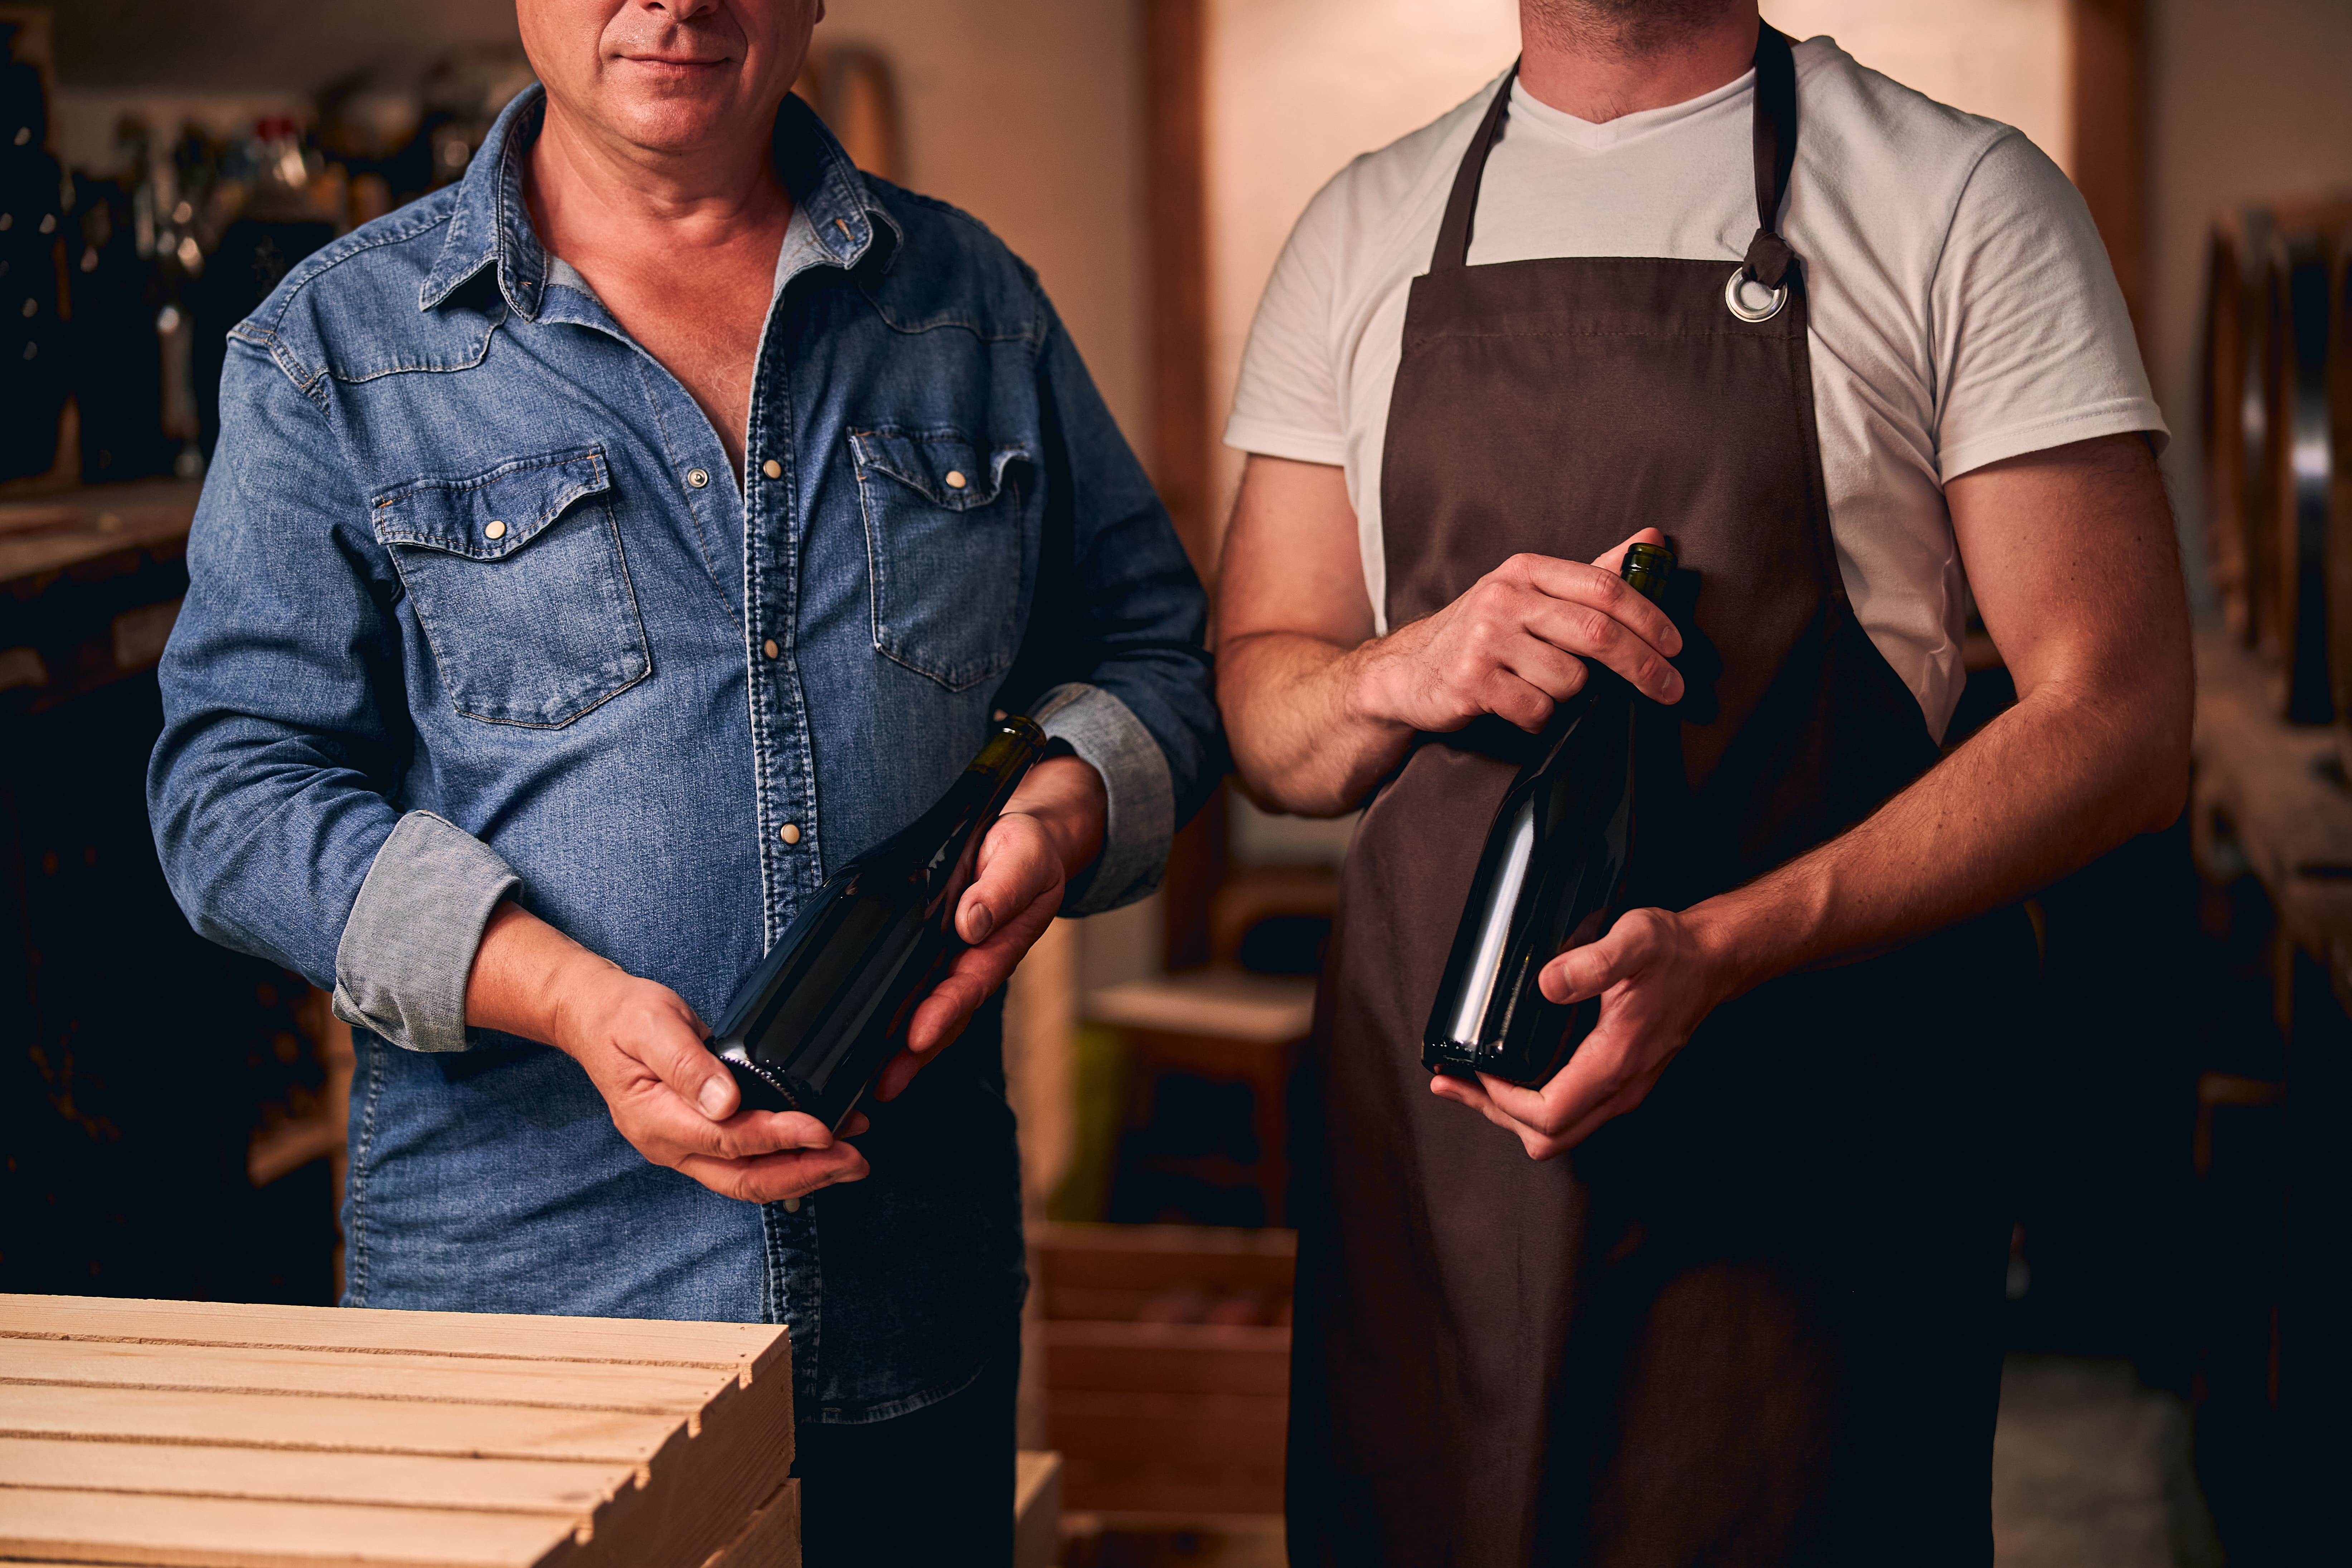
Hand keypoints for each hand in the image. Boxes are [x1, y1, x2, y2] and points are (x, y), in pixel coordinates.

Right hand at [469, 903, 868, 1203]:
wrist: (594, 1019)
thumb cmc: (624, 1017)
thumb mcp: (653, 1026)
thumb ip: (688, 1064)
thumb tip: (725, 1103)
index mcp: (656, 1119)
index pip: (729, 1141)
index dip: (780, 1138)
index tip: (824, 1130)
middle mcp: (669, 1145)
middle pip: (744, 1179)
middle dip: (805, 1174)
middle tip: (856, 1162)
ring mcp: (682, 1148)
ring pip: (748, 1180)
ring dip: (803, 1175)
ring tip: (851, 1161)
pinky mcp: (698, 1140)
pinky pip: (744, 1164)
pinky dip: (786, 1162)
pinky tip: (819, 1150)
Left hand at [873, 753, 1106, 1100]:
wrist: (1027, 840)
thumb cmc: (1028, 851)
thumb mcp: (1023, 860)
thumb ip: (1001, 889)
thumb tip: (972, 921)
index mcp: (1000, 945)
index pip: (968, 986)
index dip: (942, 1013)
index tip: (916, 1037)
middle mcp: (975, 962)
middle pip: (945, 1017)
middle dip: (915, 1053)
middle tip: (883, 1084)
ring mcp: (955, 963)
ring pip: (926, 1013)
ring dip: (900, 1050)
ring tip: (871, 1083)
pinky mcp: (935, 955)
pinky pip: (913, 991)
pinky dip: (891, 1019)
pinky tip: (867, 1043)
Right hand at [1350, 529, 1684, 735]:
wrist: (1406, 670)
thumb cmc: (1482, 634)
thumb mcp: (1532, 594)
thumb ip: (1593, 573)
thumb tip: (1653, 540)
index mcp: (1526, 571)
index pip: (1605, 587)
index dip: (1650, 618)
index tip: (1677, 647)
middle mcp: (1505, 598)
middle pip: (1598, 633)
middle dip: (1644, 666)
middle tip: (1670, 689)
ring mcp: (1486, 640)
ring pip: (1569, 679)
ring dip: (1570, 696)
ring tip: (1542, 689)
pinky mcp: (1472, 682)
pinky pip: (1536, 710)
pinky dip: (1539, 717)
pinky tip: (1519, 706)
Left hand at [1427, 904, 1739, 1158]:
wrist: (1711, 960)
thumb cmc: (1674, 953)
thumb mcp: (1636, 941)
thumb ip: (1594, 962)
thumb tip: (1547, 983)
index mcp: (1617, 1063)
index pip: (1549, 1113)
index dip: (1503, 1100)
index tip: (1474, 1068)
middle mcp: (1619, 1089)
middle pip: (1546, 1135)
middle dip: (1493, 1113)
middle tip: (1449, 1084)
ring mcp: (1620, 1090)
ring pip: (1557, 1131)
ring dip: (1507, 1113)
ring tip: (1464, 1084)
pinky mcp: (1617, 1081)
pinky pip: (1568, 1112)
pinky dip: (1530, 1104)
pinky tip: (1506, 1077)